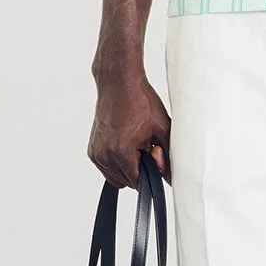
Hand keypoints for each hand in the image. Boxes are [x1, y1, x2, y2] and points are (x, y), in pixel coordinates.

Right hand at [88, 67, 171, 187]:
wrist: (119, 82)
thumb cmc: (140, 101)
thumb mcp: (162, 129)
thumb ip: (169, 157)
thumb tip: (172, 178)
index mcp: (121, 152)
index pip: (138, 183)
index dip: (149, 172)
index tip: (153, 154)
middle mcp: (105, 154)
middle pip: (126, 182)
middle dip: (138, 169)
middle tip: (144, 146)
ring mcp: (96, 152)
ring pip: (115, 177)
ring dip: (127, 167)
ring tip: (134, 143)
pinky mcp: (92, 149)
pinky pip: (106, 167)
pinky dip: (116, 161)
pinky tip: (124, 142)